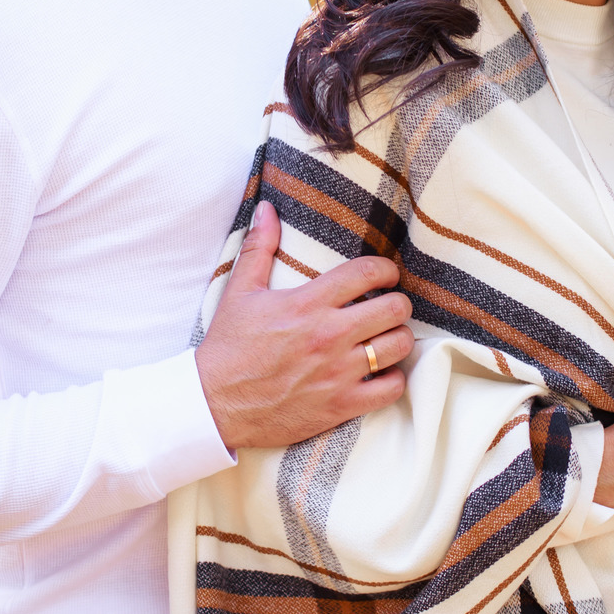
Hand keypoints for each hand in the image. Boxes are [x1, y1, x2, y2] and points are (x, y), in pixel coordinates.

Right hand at [195, 201, 414, 450]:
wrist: (215, 404)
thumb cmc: (229, 347)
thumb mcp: (240, 292)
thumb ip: (259, 247)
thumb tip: (267, 208)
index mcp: (308, 303)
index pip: (367, 272)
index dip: (385, 269)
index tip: (385, 275)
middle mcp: (328, 335)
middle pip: (394, 308)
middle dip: (397, 302)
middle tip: (388, 306)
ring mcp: (338, 372)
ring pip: (399, 346)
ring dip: (398, 338)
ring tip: (386, 337)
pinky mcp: (341, 405)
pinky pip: (392, 389)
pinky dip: (392, 379)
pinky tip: (380, 372)